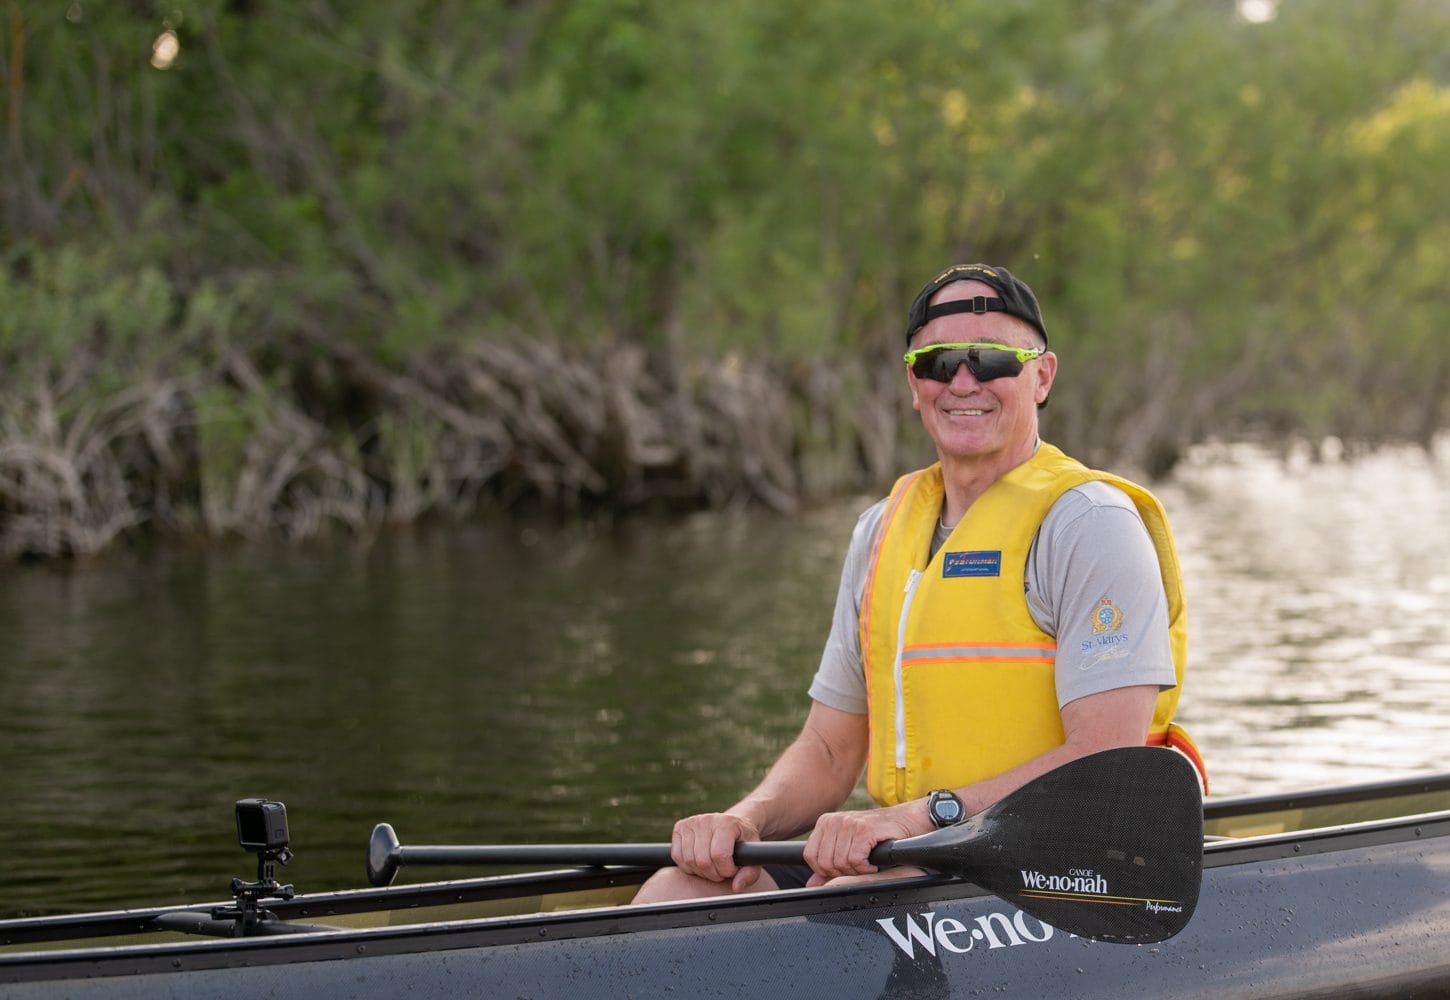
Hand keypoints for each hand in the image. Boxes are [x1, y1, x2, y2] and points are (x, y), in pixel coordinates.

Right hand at [669, 812, 763, 891]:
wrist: (731, 823)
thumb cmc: (742, 840)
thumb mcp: (753, 854)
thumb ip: (750, 873)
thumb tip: (736, 886)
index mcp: (727, 823)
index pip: (719, 855)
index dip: (726, 870)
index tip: (732, 869)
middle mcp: (707, 819)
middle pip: (703, 860)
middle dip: (714, 873)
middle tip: (722, 870)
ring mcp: (691, 822)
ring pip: (689, 860)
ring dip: (701, 871)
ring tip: (712, 866)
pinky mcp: (680, 827)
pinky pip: (677, 856)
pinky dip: (688, 866)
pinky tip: (699, 862)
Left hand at [803, 804, 923, 885]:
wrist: (907, 821)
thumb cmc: (878, 836)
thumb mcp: (849, 848)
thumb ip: (829, 866)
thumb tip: (811, 884)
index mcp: (825, 822)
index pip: (811, 856)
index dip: (827, 870)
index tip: (845, 868)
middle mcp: (834, 820)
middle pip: (825, 863)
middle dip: (843, 873)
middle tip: (860, 867)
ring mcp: (849, 823)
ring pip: (840, 863)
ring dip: (857, 871)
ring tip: (868, 862)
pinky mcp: (865, 830)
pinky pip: (855, 860)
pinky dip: (866, 868)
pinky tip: (875, 862)